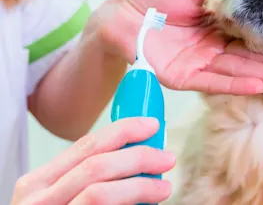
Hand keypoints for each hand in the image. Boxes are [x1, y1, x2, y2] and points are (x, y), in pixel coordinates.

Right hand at [12, 118, 174, 204]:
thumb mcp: (58, 196)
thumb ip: (86, 175)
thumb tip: (138, 152)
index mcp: (36, 182)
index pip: (86, 144)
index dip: (124, 130)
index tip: (152, 126)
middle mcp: (38, 201)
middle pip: (95, 166)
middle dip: (138, 156)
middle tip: (167, 158)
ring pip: (99, 193)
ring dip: (139, 186)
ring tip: (164, 188)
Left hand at [87, 0, 262, 94]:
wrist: (121, 12)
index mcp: (219, 28)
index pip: (255, 36)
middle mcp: (214, 49)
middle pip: (253, 57)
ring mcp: (199, 64)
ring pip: (239, 72)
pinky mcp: (182, 76)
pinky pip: (213, 82)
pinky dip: (235, 84)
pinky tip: (260, 84)